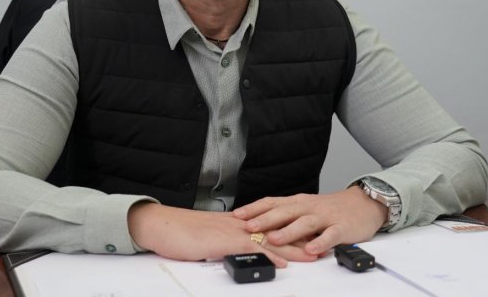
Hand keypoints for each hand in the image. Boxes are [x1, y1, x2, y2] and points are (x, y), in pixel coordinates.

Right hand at [127, 202, 316, 266]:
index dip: (291, 231)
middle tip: (322, 243)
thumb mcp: (209, 236)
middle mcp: (240, 224)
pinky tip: (285, 263)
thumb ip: (225, 240)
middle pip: (277, 230)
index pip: (270, 226)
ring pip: (271, 239)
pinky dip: (271, 256)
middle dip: (301, 238)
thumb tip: (234, 249)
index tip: (309, 236)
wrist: (165, 226)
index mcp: (236, 223)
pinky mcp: (227, 241)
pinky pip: (254, 248)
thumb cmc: (182, 232)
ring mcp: (234, 232)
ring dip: (294, 248)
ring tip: (314, 255)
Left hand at [232, 186, 387, 256]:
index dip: (254, 208)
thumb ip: (286, 215)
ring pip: (305, 223)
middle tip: (248, 227)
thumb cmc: (330, 208)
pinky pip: (330, 235)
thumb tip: (258, 222)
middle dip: (265, 219)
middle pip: (285, 211)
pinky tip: (312, 249)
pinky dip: (321, 242)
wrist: (363, 204)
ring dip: (289, 231)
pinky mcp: (341, 228)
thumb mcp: (305, 208)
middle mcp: (309, 207)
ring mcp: (325, 217)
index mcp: (298, 202)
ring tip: (275, 239)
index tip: (237, 215)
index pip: (272, 202)